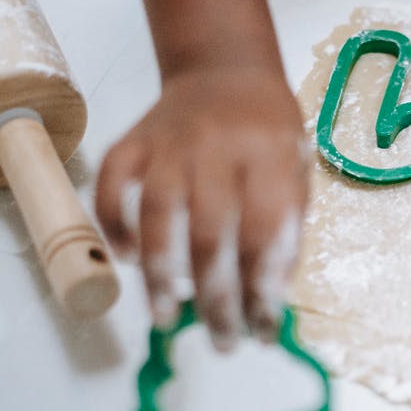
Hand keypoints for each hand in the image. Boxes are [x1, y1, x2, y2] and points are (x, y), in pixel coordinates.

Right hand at [96, 67, 309, 350]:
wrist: (227, 70)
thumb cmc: (269, 133)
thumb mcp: (298, 173)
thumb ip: (287, 230)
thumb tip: (270, 300)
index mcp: (269, 154)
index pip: (264, 235)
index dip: (263, 289)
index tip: (263, 330)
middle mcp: (217, 146)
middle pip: (210, 234)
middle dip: (216, 298)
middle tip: (223, 341)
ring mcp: (169, 141)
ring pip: (157, 214)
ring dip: (161, 275)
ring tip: (166, 319)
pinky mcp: (133, 139)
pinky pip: (112, 183)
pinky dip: (115, 224)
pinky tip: (129, 261)